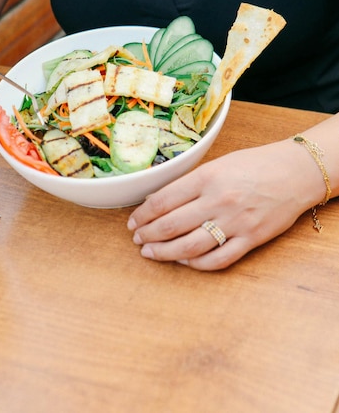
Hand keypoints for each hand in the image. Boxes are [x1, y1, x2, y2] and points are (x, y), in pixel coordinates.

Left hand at [127, 140, 321, 269]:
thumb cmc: (254, 165)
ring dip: (165, 253)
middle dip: (148, 234)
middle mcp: (218, 201)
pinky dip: (196, 264)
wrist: (294, 173)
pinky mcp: (250, 240)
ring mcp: (235, 223)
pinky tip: (184, 261)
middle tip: (136, 239)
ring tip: (150, 253)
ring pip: (190, 247)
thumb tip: (159, 201)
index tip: (133, 221)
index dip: (143, 214)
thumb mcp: (218, 163)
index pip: (164, 200)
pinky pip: (218, 259)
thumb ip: (190, 182)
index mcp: (207, 177)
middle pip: (171, 225)